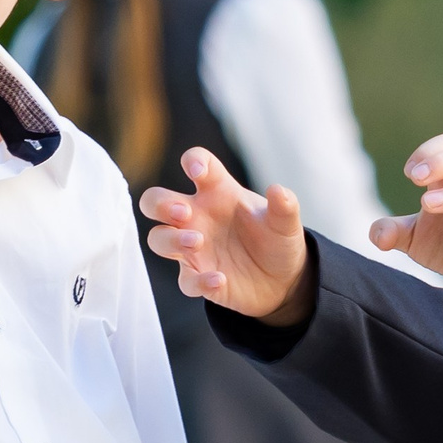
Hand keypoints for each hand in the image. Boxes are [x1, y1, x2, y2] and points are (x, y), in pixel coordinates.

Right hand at [141, 149, 312, 325]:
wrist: (283, 280)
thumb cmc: (275, 239)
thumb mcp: (286, 222)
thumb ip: (284, 206)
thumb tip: (278, 191)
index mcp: (217, 192)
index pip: (197, 164)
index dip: (192, 161)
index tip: (195, 169)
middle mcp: (197, 217)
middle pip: (156, 202)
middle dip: (161, 204)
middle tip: (183, 212)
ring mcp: (193, 249)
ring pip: (158, 239)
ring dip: (171, 239)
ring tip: (197, 242)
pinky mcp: (198, 278)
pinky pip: (186, 281)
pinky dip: (199, 281)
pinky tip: (218, 279)